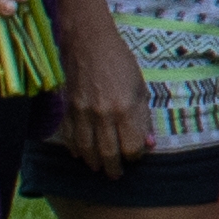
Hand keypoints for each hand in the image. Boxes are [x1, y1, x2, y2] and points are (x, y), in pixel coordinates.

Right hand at [53, 13, 152, 171]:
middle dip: (113, 168)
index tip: (135, 156)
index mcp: (125, 108)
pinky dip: (75, 149)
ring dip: (93, 163)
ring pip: (87, 150)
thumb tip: (149, 143)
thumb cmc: (120, 63)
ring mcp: (83, 113)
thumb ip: (144, 118)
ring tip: (99, 168)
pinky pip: (70, 138)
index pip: (131, 147)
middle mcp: (103, 114)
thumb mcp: (140, 88)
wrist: (88, 43)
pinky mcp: (68, 109)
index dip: (134, 156)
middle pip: (108, 154)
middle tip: (116, 174)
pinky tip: (80, 154)